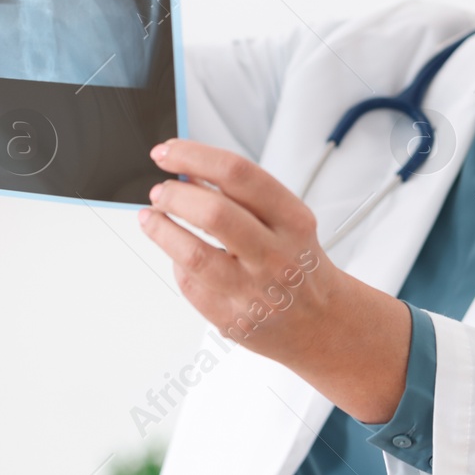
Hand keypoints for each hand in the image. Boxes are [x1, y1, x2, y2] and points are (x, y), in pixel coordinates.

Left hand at [140, 138, 412, 423]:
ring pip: (194, 255)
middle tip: (160, 191)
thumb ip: (242, 195)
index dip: (194, 156)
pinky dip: (176, 264)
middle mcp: (277, 255)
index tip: (167, 152)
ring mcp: (254, 292)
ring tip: (151, 218)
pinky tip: (177, 254)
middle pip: (214, 214)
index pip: (238, 174)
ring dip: (162, 230)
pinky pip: (191, 286)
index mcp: (293, 220)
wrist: (323, 322)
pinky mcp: (233, 320)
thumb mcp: (287, 219)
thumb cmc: (297, 262)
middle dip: (174, 196)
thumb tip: (187, 169)